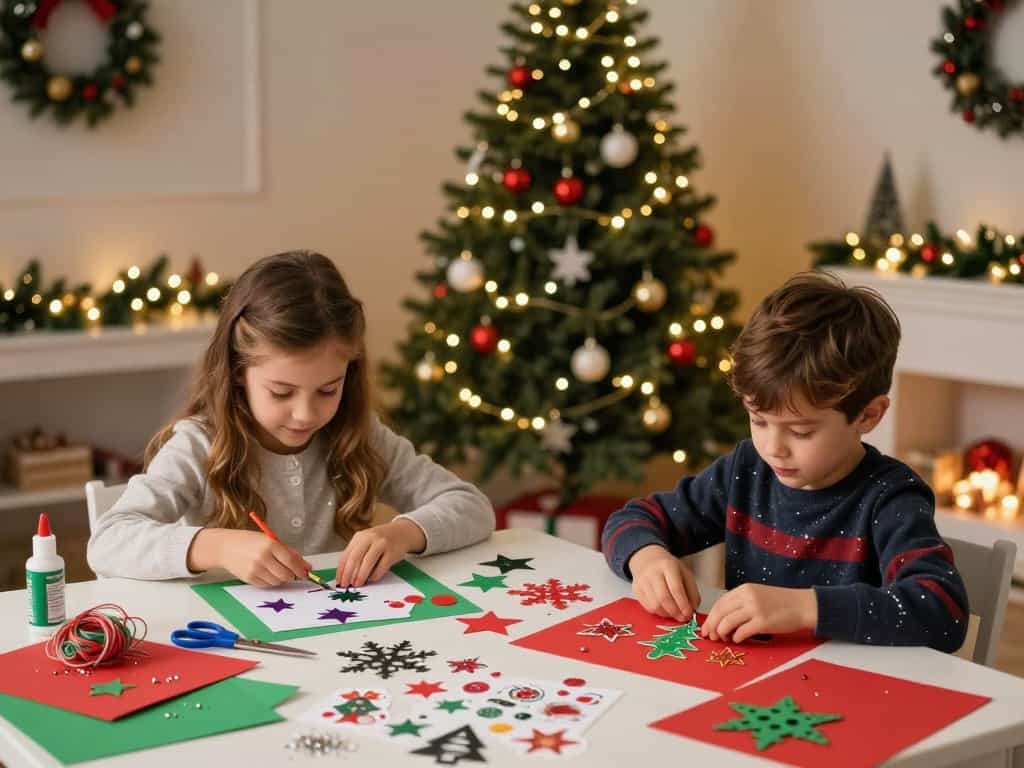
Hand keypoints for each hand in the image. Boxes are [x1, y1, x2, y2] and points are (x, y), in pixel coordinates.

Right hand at [188, 529, 311, 586]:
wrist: (225, 547)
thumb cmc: (250, 541)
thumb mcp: (270, 540)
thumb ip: (288, 552)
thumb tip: (306, 566)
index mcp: (270, 545)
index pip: (291, 561)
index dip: (300, 569)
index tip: (305, 572)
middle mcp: (262, 557)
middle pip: (285, 574)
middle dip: (291, 575)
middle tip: (291, 572)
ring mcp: (255, 569)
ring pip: (277, 581)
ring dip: (281, 578)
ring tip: (275, 569)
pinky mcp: (249, 579)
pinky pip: (267, 585)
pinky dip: (270, 581)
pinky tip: (266, 572)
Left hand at [335, 518, 426, 587]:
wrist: (402, 532)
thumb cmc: (381, 540)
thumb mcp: (366, 542)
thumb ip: (356, 554)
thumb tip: (346, 575)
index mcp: (359, 536)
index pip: (346, 554)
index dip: (341, 570)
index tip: (339, 581)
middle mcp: (369, 538)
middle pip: (354, 558)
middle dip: (348, 574)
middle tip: (346, 585)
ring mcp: (381, 544)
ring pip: (367, 562)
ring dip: (360, 576)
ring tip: (357, 584)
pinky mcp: (392, 553)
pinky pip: (381, 567)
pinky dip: (374, 575)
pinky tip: (372, 579)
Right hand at [627, 544, 701, 621]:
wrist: (648, 560)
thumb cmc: (669, 568)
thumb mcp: (685, 573)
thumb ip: (692, 590)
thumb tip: (693, 608)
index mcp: (668, 566)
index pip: (675, 588)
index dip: (683, 604)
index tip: (689, 613)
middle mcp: (652, 573)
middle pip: (663, 598)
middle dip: (675, 611)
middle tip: (683, 617)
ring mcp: (642, 582)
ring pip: (654, 605)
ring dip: (667, 614)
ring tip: (675, 613)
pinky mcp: (636, 590)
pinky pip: (648, 607)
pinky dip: (659, 612)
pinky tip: (666, 610)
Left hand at [701, 584, 817, 642]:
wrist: (802, 605)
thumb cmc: (781, 603)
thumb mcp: (757, 595)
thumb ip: (741, 603)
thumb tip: (722, 619)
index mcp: (744, 589)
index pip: (719, 603)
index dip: (710, 617)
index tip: (706, 627)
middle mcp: (747, 597)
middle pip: (720, 612)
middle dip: (712, 626)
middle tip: (710, 636)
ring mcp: (755, 609)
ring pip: (727, 622)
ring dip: (722, 633)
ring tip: (724, 639)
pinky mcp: (763, 622)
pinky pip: (742, 632)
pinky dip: (736, 638)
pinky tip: (738, 640)